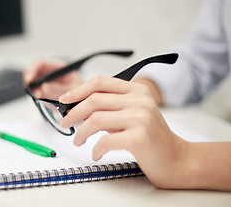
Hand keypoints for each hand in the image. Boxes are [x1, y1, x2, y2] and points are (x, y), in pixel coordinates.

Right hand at [23, 59, 82, 98]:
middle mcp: (51, 74)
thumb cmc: (84, 92)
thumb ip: (59, 89)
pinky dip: (37, 98)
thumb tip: (44, 87)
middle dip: (31, 83)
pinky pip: (37, 93)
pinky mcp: (46, 93)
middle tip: (35, 94)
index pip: (39, 63)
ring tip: (41, 98)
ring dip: (34, 92)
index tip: (29, 80)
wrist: (88, 102)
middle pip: (33, 73)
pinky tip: (43, 101)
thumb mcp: (74, 89)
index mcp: (58, 67)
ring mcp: (47, 83)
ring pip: (34, 85)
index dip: (32, 70)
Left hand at [58, 75, 190, 188]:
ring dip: (81, 132)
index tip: (64, 100)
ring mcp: (141, 117)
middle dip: (73, 112)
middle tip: (65, 122)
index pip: (100, 83)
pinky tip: (96, 153)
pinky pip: (105, 141)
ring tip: (78, 141)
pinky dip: (95, 149)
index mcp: (137, 91)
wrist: (177, 159)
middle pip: (94, 99)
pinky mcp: (140, 137)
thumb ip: (109, 108)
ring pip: (96, 119)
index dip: (78, 90)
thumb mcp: (131, 115)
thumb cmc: (150, 138)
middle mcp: (140, 100)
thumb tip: (78, 108)